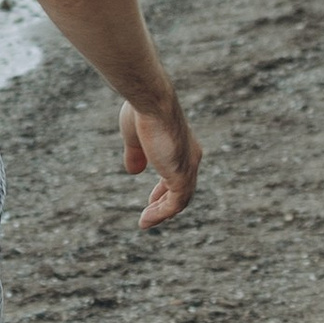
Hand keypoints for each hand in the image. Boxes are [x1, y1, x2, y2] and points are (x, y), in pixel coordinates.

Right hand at [124, 88, 199, 228]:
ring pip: (180, 200)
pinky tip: (146, 220)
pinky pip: (176, 204)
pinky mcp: (182, 176)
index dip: (164, 188)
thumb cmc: (142, 112)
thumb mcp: (134, 136)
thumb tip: (133, 171)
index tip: (152, 199)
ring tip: (145, 222)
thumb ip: (135, 154)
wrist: (151, 101)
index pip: (178, 172)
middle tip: (151, 212)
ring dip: (162, 213)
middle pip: (183, 188)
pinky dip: (161, 214)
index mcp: (182, 145)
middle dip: (165, 202)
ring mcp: (188, 167)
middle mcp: (190, 156)